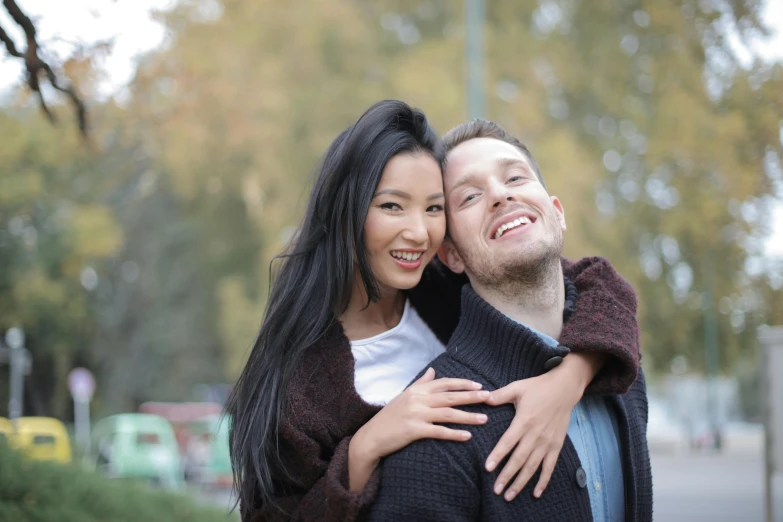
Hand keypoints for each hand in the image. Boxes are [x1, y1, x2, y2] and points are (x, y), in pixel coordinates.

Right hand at [348, 368, 489, 489]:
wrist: (372, 436)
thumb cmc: (390, 417)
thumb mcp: (404, 395)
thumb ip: (421, 383)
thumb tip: (433, 370)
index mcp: (417, 390)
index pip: (444, 383)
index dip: (463, 384)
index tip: (479, 386)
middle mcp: (417, 399)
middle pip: (450, 396)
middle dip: (471, 396)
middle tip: (489, 397)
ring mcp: (416, 414)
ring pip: (448, 413)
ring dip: (468, 416)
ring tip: (484, 419)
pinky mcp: (414, 430)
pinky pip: (439, 431)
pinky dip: (454, 434)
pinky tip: (467, 436)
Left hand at [484, 361, 587, 500]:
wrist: (564, 389)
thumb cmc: (538, 388)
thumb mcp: (517, 387)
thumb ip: (500, 395)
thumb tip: (483, 398)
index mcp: (524, 421)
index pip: (508, 442)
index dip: (498, 455)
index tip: (488, 468)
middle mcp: (536, 435)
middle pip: (519, 459)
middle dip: (507, 476)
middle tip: (496, 490)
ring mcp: (547, 442)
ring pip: (533, 467)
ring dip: (521, 482)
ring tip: (510, 495)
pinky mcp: (556, 446)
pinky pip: (549, 467)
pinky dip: (543, 481)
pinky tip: (536, 493)